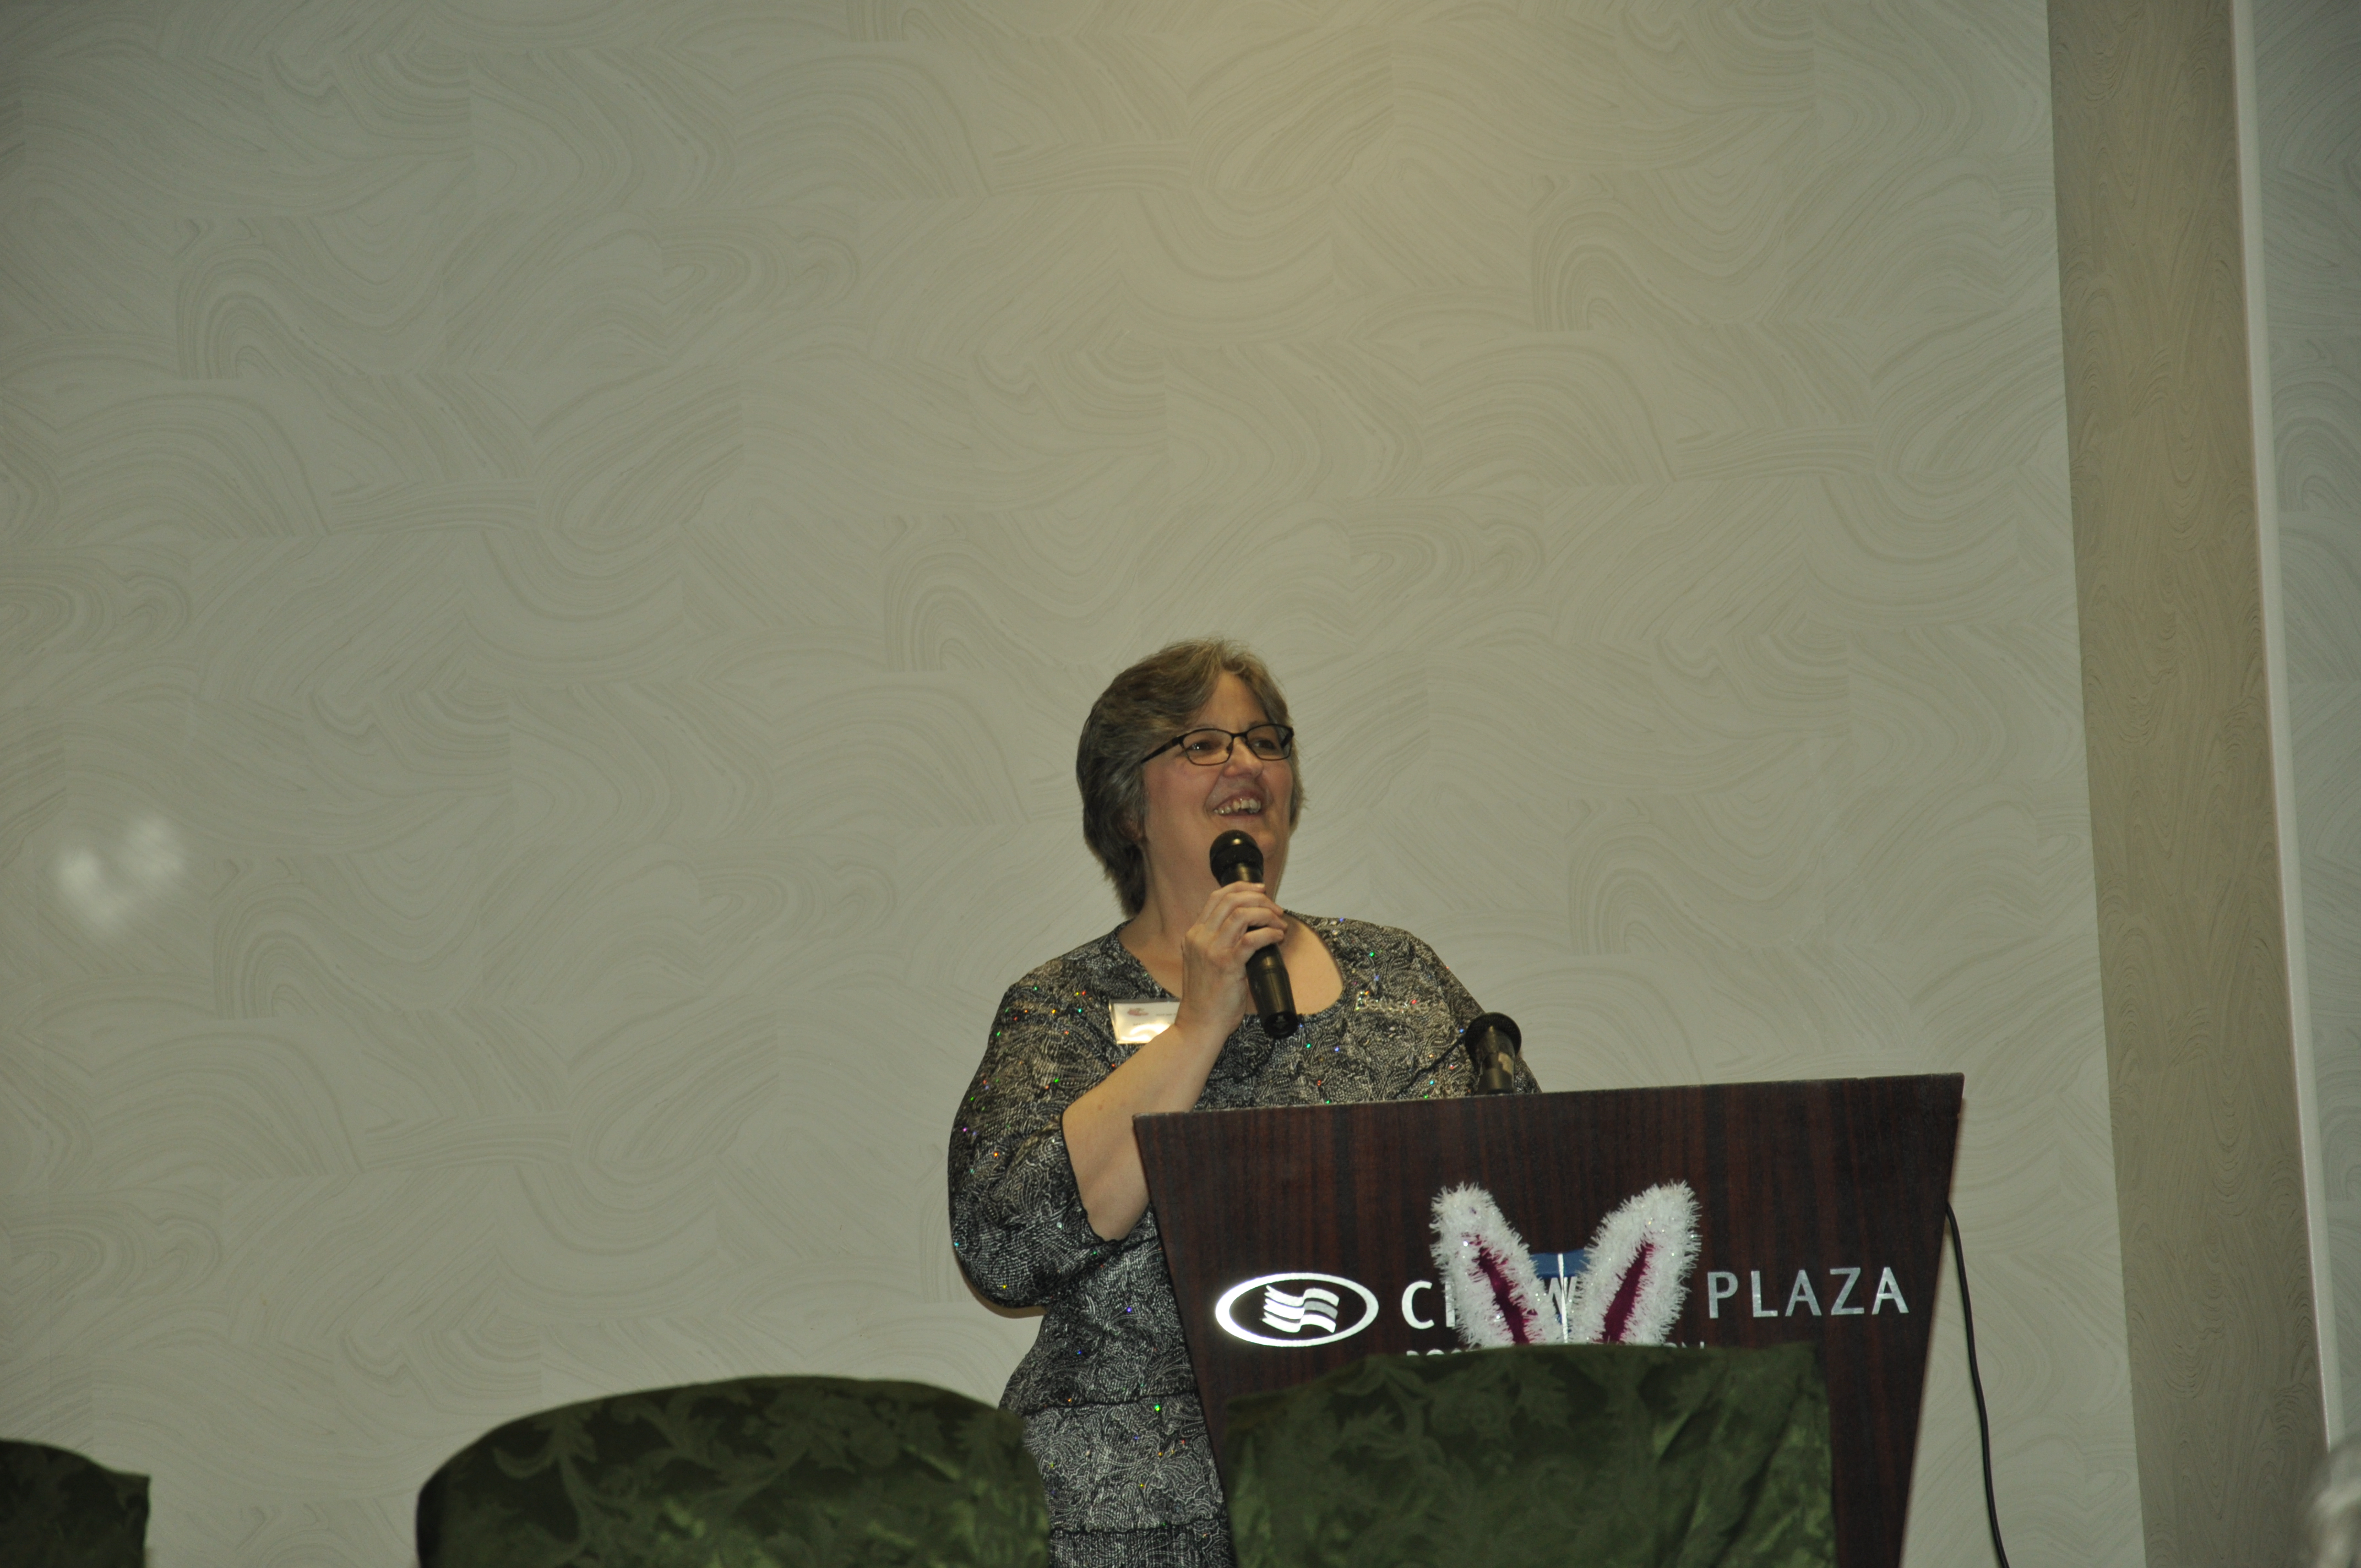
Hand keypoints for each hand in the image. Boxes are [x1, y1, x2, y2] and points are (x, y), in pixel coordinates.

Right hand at [1175, 880, 1287, 1038]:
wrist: (1199, 1024)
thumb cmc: (1207, 999)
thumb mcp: (1204, 963)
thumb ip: (1217, 944)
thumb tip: (1249, 930)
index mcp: (1194, 934)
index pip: (1216, 897)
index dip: (1241, 888)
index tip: (1260, 890)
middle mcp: (1200, 937)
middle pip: (1231, 900)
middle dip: (1259, 898)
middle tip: (1275, 909)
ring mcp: (1211, 950)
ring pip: (1242, 914)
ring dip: (1266, 914)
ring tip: (1279, 924)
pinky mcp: (1226, 964)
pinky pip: (1252, 939)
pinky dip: (1269, 933)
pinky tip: (1278, 937)